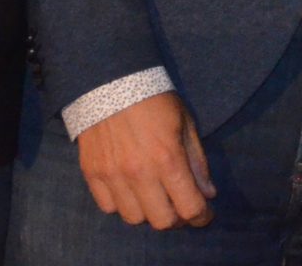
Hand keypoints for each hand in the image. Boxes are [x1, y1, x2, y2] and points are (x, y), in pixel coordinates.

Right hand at [77, 91, 216, 229]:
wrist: (111, 79)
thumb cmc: (155, 99)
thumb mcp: (185, 123)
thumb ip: (197, 162)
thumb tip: (208, 194)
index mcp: (168, 159)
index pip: (190, 207)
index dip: (202, 216)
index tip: (204, 214)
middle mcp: (140, 173)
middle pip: (162, 222)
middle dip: (177, 218)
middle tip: (180, 205)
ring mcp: (113, 175)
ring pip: (134, 218)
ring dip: (148, 212)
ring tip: (154, 196)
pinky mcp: (92, 173)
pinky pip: (109, 207)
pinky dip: (122, 203)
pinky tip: (130, 189)